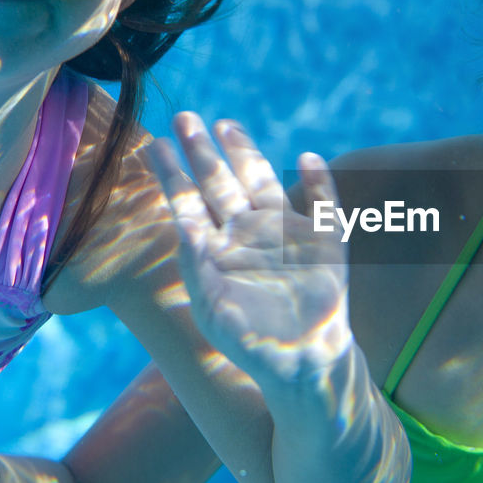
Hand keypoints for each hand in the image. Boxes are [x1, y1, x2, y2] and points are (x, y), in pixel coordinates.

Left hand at [148, 112, 352, 387]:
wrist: (304, 363)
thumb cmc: (255, 345)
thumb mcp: (218, 314)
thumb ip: (202, 274)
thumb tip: (187, 233)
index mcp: (221, 252)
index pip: (192, 204)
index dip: (175, 174)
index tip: (156, 145)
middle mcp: (250, 236)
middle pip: (222, 184)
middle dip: (202, 152)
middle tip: (184, 118)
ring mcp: (288, 235)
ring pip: (265, 183)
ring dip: (248, 154)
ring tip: (227, 125)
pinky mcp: (326, 242)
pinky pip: (324, 204)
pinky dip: (320, 181)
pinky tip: (309, 158)